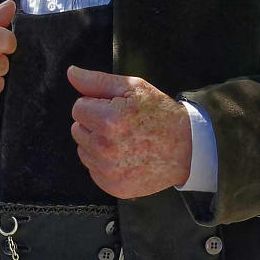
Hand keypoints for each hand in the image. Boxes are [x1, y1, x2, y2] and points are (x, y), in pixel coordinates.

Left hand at [68, 68, 191, 197]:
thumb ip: (97, 81)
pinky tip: (125, 157)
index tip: (116, 109)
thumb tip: (71, 73)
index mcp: (108, 120)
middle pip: (77, 130)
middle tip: (122, 125)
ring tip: (124, 141)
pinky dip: (104, 163)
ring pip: (83, 150)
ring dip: (97, 144)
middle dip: (94, 125)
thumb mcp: (133, 88)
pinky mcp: (113, 187)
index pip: (78, 108)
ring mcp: (109, 171)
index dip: (96, 105)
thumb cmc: (160, 114)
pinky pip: (93, 170)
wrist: (188, 149)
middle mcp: (105, 148)